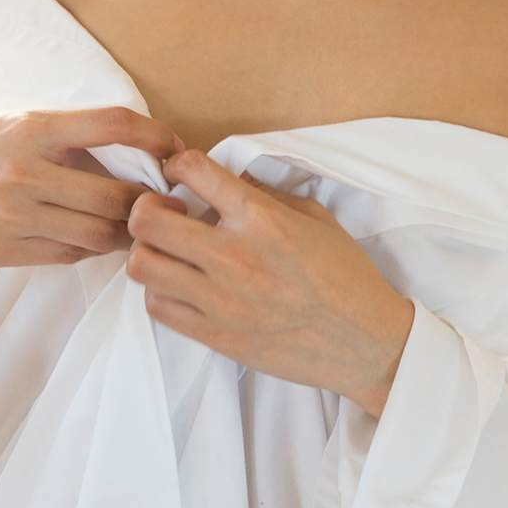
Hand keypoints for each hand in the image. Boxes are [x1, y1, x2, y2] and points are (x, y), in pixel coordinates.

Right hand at [0, 106, 184, 276]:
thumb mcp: (12, 125)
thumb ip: (66, 136)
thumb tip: (133, 151)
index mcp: (31, 127)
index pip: (113, 124)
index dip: (156, 136)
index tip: (175, 147)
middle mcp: (24, 170)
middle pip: (116, 195)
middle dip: (150, 202)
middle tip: (168, 203)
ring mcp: (14, 215)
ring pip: (99, 234)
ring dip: (127, 233)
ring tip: (139, 226)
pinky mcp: (4, 250)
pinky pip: (69, 255)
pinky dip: (92, 249)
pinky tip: (97, 240)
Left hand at [126, 148, 415, 414]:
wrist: (364, 343)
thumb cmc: (345, 275)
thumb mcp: (315, 217)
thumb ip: (264, 194)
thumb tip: (225, 179)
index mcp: (262, 219)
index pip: (193, 171)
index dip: (177, 164)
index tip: (181, 173)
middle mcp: (234, 256)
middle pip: (146, 221)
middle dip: (147, 208)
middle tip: (166, 214)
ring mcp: (220, 300)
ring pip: (143, 265)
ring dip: (150, 251)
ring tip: (172, 253)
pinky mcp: (215, 336)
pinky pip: (158, 308)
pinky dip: (161, 291)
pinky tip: (183, 286)